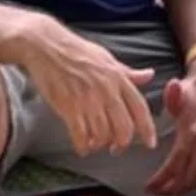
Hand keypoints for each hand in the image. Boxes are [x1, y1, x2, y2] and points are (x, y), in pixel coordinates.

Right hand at [11, 20, 155, 157]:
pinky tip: (81, 148)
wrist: (46, 46)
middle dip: (121, 144)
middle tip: (115, 149)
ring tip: (95, 145)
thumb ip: (128, 73)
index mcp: (118, 78)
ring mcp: (88, 99)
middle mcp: (107, 90)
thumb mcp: (107, 58)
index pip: (140, 108)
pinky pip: (81, 135)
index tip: (150, 144)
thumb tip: (149, 75)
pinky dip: (82, 146)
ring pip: (103, 134)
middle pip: (124, 128)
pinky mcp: (69, 106)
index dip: (147, 129)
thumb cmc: (76, 51)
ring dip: (100, 145)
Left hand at [148, 60, 195, 195]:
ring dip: (186, 187)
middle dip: (171, 189)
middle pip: (189, 178)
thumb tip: (171, 87)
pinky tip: (191, 180)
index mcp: (194, 131)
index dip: (161, 180)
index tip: (149, 187)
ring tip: (170, 188)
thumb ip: (172, 95)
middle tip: (157, 191)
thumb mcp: (179, 91)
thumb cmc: (194, 89)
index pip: (176, 166)